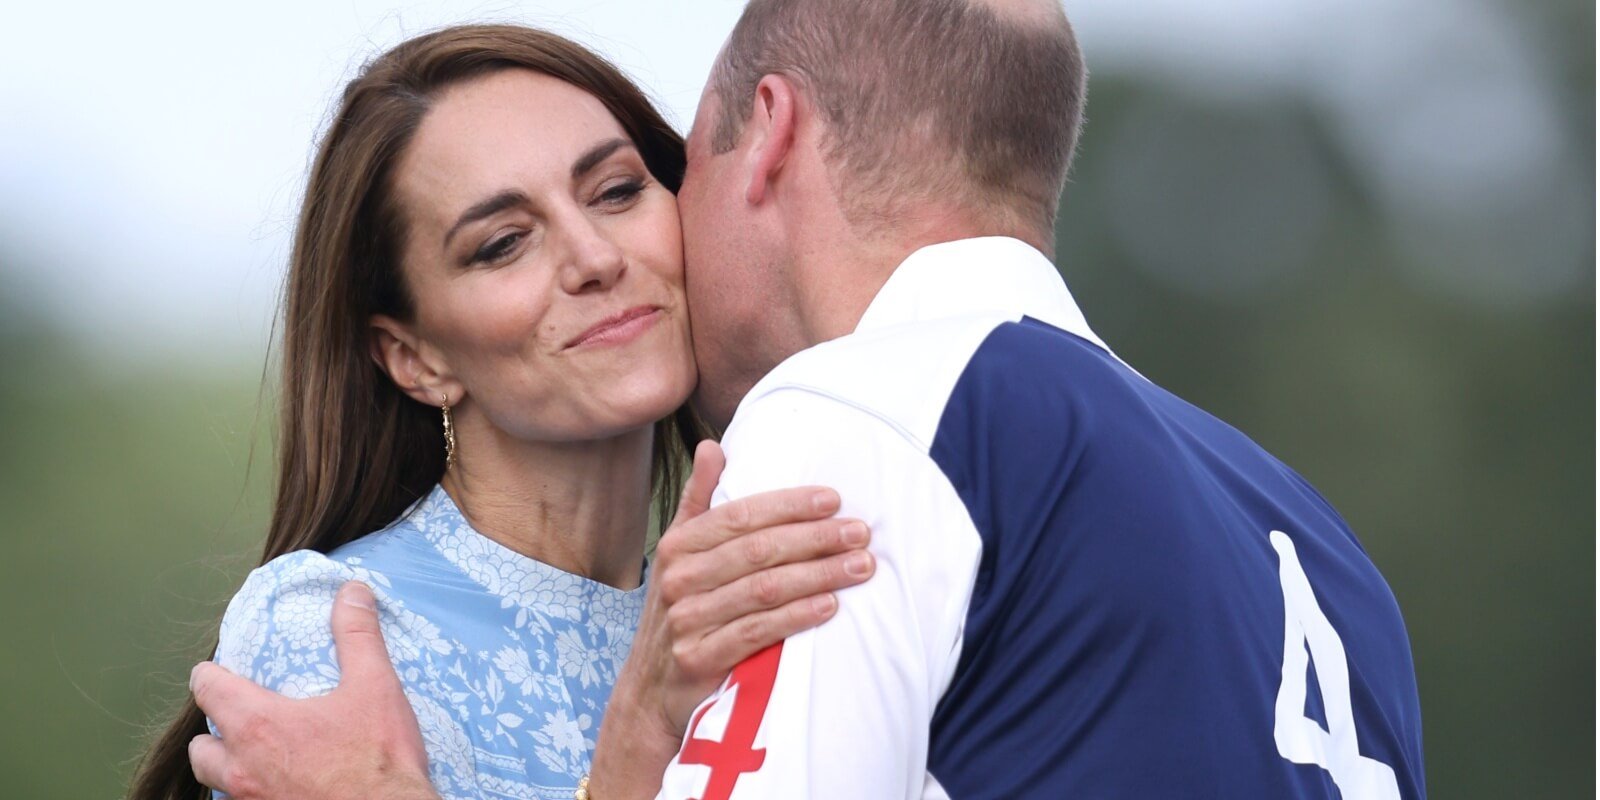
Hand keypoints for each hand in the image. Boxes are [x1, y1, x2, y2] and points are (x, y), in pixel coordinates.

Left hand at [188, 582, 436, 799]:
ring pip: (216, 783)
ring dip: (229, 767)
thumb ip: (357, 635)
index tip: (222, 671)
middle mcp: (241, 770)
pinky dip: (252, 793)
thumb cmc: (378, 761)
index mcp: (257, 726)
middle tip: (245, 720)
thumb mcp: (375, 687)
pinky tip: (281, 786)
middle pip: (201, 747)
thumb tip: (352, 592)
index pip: (207, 689)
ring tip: (259, 757)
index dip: (210, 675)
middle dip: (216, 732)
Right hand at [591, 440, 874, 797]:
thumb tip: (712, 447)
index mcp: (679, 545)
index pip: (741, 514)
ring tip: (860, 566)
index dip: (789, 505)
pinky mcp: (699, 658)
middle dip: (816, 539)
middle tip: (860, 533)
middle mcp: (679, 578)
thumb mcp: (680, 554)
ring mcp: (687, 620)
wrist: (651, 691)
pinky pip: (757, 632)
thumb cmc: (681, 610)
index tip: (834, 499)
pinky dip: (797, 616)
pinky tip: (830, 606)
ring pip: (764, 589)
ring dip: (818, 575)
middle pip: (759, 550)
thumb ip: (699, 500)